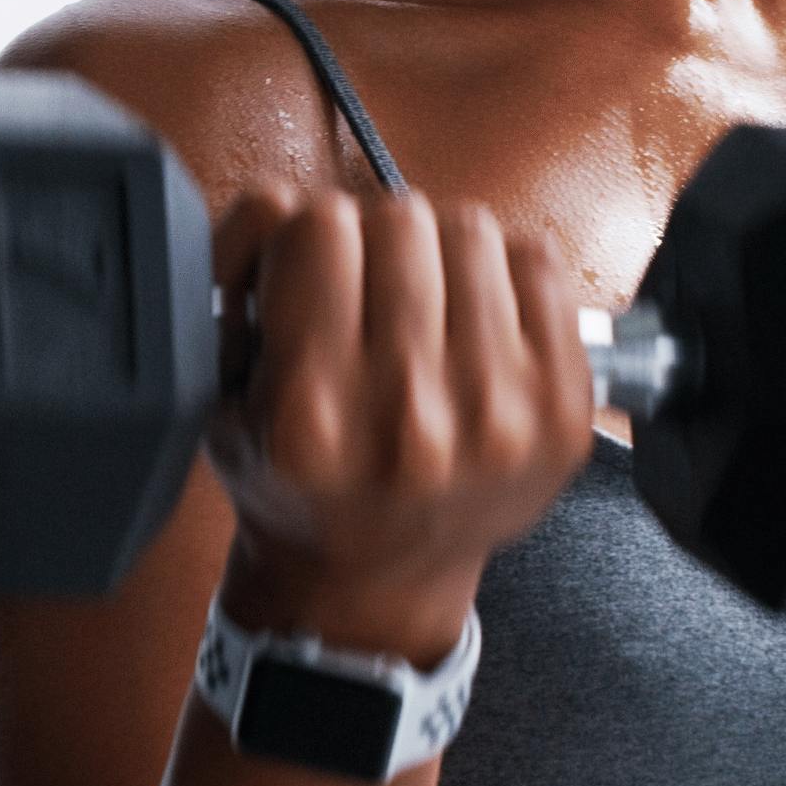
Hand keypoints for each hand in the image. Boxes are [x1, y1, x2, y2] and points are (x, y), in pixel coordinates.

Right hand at [202, 187, 594, 664]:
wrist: (376, 580)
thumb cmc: (301, 487)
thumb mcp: (224, 396)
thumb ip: (234, 283)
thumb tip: (275, 205)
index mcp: (315, 415)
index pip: (315, 225)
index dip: (298, 236)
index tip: (298, 270)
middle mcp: (411, 417)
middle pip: (398, 218)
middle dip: (367, 243)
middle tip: (359, 292)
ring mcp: (499, 414)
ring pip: (469, 228)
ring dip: (435, 251)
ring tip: (416, 305)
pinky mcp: (561, 409)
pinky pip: (537, 261)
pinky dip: (500, 271)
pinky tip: (470, 317)